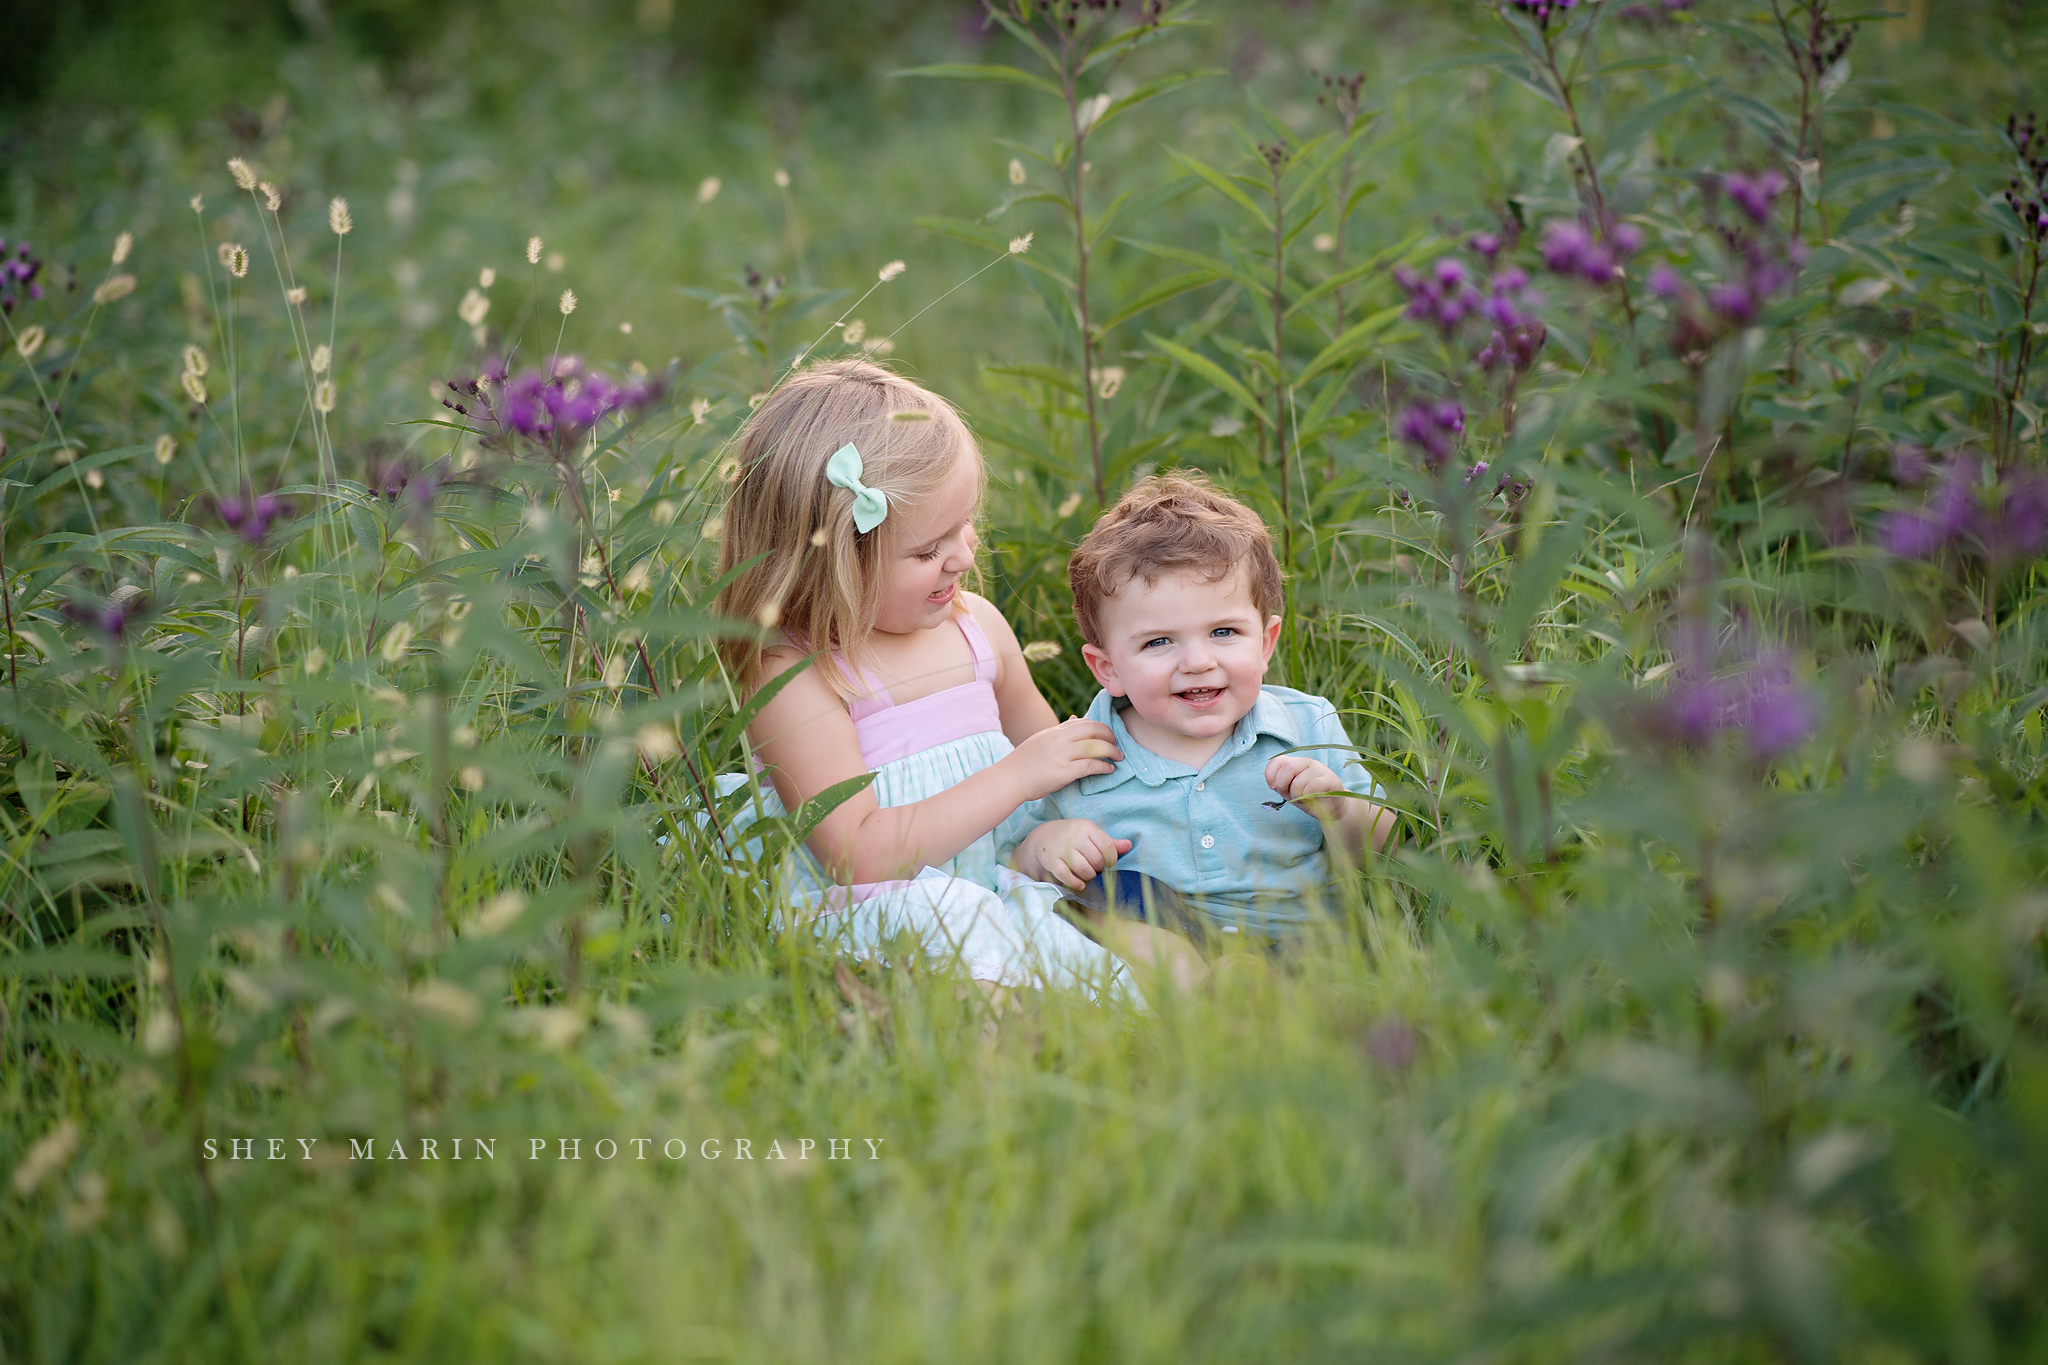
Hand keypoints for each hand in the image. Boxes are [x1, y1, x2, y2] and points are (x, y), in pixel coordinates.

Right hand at [1006, 717, 1121, 800]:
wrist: (1009, 779)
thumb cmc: (1024, 763)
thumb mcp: (1041, 740)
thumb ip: (1059, 731)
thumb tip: (1076, 718)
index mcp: (1054, 731)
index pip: (1083, 722)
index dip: (1099, 727)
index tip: (1106, 735)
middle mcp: (1059, 739)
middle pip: (1093, 730)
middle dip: (1109, 736)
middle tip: (1116, 744)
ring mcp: (1062, 754)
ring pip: (1095, 746)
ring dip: (1111, 751)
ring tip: (1118, 757)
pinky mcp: (1064, 772)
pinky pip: (1090, 765)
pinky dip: (1103, 766)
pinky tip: (1109, 770)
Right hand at [1017, 819, 1131, 890]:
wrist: (1043, 837)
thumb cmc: (1073, 836)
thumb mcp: (1090, 834)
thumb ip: (1109, 842)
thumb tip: (1129, 845)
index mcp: (1087, 827)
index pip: (1107, 846)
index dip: (1111, 859)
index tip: (1108, 863)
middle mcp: (1074, 836)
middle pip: (1096, 859)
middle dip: (1098, 869)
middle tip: (1095, 869)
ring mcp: (1062, 848)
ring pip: (1083, 868)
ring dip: (1089, 877)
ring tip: (1088, 876)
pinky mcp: (1051, 860)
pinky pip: (1066, 876)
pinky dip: (1075, 883)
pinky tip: (1080, 884)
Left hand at [1264, 754, 1348, 818]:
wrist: (1332, 807)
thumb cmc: (1309, 798)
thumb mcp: (1290, 791)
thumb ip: (1280, 784)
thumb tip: (1273, 784)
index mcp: (1296, 763)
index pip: (1278, 760)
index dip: (1271, 774)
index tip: (1273, 787)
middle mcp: (1307, 762)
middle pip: (1288, 767)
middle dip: (1283, 784)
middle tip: (1287, 795)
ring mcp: (1320, 770)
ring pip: (1300, 780)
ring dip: (1297, 795)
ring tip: (1303, 799)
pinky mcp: (1331, 780)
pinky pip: (1314, 785)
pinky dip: (1308, 795)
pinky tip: (1312, 798)